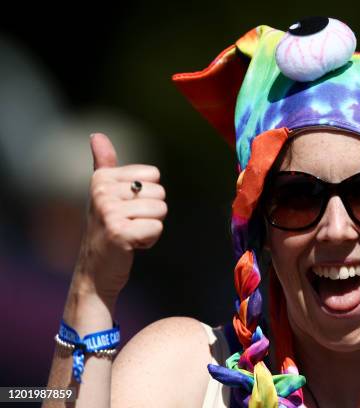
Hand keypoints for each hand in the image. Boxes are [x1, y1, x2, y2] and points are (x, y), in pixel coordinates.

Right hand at [74, 133, 166, 301]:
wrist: (95, 271)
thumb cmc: (106, 229)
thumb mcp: (104, 193)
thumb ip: (104, 164)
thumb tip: (96, 135)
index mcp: (102, 178)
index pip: (153, 174)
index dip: (147, 195)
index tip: (127, 208)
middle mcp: (102, 191)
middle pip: (159, 192)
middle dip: (151, 212)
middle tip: (129, 224)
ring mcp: (109, 212)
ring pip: (160, 210)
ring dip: (151, 227)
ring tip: (130, 234)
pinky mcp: (119, 233)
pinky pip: (156, 227)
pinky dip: (149, 240)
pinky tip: (131, 246)